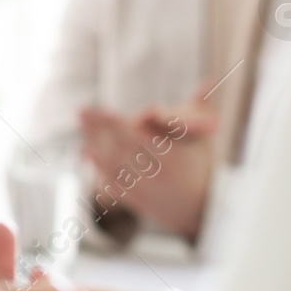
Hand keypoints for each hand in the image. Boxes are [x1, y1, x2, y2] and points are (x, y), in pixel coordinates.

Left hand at [80, 88, 219, 241]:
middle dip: (97, 128)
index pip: (136, 135)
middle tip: (81, 110)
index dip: (116, 123)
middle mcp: (153, 171)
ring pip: (111, 165)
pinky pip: (110, 182)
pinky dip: (97, 168)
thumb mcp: (204, 137)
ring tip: (82, 128)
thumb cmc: (200, 166)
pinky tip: (86, 152)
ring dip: (93, 145)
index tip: (101, 111)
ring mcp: (142, 186)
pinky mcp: (134, 199)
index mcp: (169, 155)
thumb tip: (209, 80)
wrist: (198, 209)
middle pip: (117, 147)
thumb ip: (201, 108)